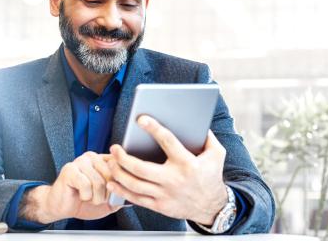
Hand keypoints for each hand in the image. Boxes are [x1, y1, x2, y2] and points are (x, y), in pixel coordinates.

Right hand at [21, 152, 120, 222]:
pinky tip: (80, 195)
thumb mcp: (107, 200)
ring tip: (88, 198)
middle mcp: (92, 157)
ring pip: (99, 181)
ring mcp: (80, 161)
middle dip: (106, 194)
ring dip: (95, 197)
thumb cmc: (83, 201)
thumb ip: (119, 194)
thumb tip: (130, 192)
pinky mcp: (70, 170)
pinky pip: (86, 185)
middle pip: (111, 175)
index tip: (114, 192)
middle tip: (97, 198)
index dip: (120, 182)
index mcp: (102, 160)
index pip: (119, 165)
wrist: (61, 207)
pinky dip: (85, 196)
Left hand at [107, 115, 227, 224]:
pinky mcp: (160, 206)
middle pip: (141, 168)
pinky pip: (136, 199)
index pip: (167, 141)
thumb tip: (198, 121)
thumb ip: (208, 137)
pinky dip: (122, 190)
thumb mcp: (216, 154)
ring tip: (111, 162)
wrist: (212, 207)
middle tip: (115, 148)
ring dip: (119, 173)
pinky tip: (113, 181)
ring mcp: (165, 195)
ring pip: (135, 184)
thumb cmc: (212, 176)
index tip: (140, 119)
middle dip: (123, 158)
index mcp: (187, 163)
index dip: (153, 128)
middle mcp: (174, 179)